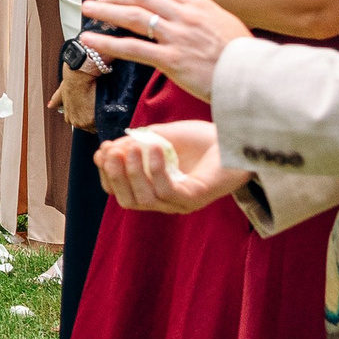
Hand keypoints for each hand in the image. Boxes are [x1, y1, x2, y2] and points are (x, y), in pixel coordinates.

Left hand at [77, 0, 250, 100]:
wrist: (254, 78)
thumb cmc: (242, 53)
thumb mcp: (223, 18)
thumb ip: (198, 1)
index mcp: (199, 4)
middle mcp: (185, 15)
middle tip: (96, 1)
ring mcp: (177, 36)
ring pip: (134, 17)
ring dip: (107, 12)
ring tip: (87, 11)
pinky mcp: (172, 59)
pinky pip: (133, 48)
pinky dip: (108, 42)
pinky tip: (91, 40)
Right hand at [94, 115, 246, 214]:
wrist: (236, 138)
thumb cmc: (201, 139)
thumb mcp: (161, 136)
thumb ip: (136, 142)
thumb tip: (109, 149)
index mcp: (153, 188)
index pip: (120, 192)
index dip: (106, 174)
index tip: (102, 150)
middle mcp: (165, 201)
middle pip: (127, 201)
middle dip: (114, 176)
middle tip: (111, 151)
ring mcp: (181, 203)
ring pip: (144, 199)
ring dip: (132, 172)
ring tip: (132, 147)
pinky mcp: (196, 198)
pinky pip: (167, 191)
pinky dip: (156, 170)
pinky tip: (155, 148)